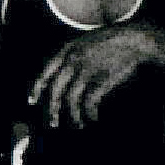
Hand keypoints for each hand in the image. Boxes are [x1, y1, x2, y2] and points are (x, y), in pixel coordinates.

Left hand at [28, 26, 154, 128]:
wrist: (133, 40)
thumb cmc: (111, 41)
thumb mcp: (83, 41)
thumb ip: (71, 56)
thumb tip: (61, 75)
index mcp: (66, 50)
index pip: (45, 73)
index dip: (37, 89)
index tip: (32, 102)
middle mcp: (72, 61)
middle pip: (56, 91)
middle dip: (53, 110)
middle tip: (52, 124)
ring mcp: (86, 71)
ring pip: (71, 100)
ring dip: (73, 116)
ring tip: (78, 125)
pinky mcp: (101, 81)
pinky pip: (89, 103)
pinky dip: (89, 113)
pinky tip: (93, 118)